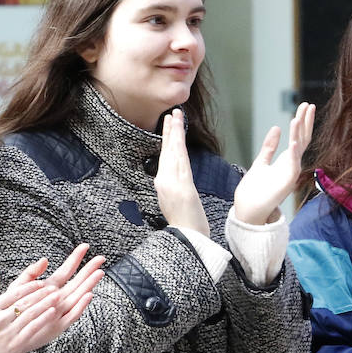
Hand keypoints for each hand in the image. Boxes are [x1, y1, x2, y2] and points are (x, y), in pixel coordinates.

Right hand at [0, 247, 104, 352]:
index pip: (14, 293)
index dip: (30, 287)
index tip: (41, 283)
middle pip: (25, 301)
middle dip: (42, 293)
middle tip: (55, 287)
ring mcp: (8, 332)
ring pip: (31, 313)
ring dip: (46, 303)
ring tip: (58, 296)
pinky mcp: (15, 345)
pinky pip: (32, 329)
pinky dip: (43, 319)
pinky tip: (53, 313)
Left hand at [17, 245, 105, 352]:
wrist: (9, 337)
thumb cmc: (12, 313)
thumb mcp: (18, 289)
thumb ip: (30, 274)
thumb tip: (45, 260)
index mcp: (49, 288)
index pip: (66, 270)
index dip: (75, 258)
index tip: (85, 246)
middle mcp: (58, 299)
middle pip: (77, 282)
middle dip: (89, 270)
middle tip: (101, 258)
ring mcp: (60, 312)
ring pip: (78, 296)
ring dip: (89, 285)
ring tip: (99, 273)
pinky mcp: (59, 326)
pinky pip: (72, 314)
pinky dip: (81, 305)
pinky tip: (89, 295)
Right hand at [154, 109, 209, 235]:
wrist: (188, 239)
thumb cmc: (185, 225)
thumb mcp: (175, 203)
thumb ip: (173, 188)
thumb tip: (174, 177)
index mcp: (163, 185)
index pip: (165, 157)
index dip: (167, 140)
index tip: (169, 125)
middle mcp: (164, 181)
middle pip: (168, 151)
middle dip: (170, 131)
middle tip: (172, 113)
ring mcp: (172, 183)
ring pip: (173, 152)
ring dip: (174, 132)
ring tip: (175, 116)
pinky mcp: (181, 186)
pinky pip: (180, 160)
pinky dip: (178, 144)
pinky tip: (179, 133)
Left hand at [233, 102, 315, 224]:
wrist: (248, 210)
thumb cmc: (254, 191)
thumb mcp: (261, 162)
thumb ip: (269, 146)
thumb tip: (277, 128)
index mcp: (286, 161)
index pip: (299, 137)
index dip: (302, 122)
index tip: (304, 106)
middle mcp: (292, 166)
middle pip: (303, 140)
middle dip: (306, 122)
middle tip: (309, 105)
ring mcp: (291, 174)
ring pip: (300, 149)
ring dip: (300, 133)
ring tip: (299, 116)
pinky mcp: (287, 182)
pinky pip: (294, 165)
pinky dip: (295, 152)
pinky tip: (295, 140)